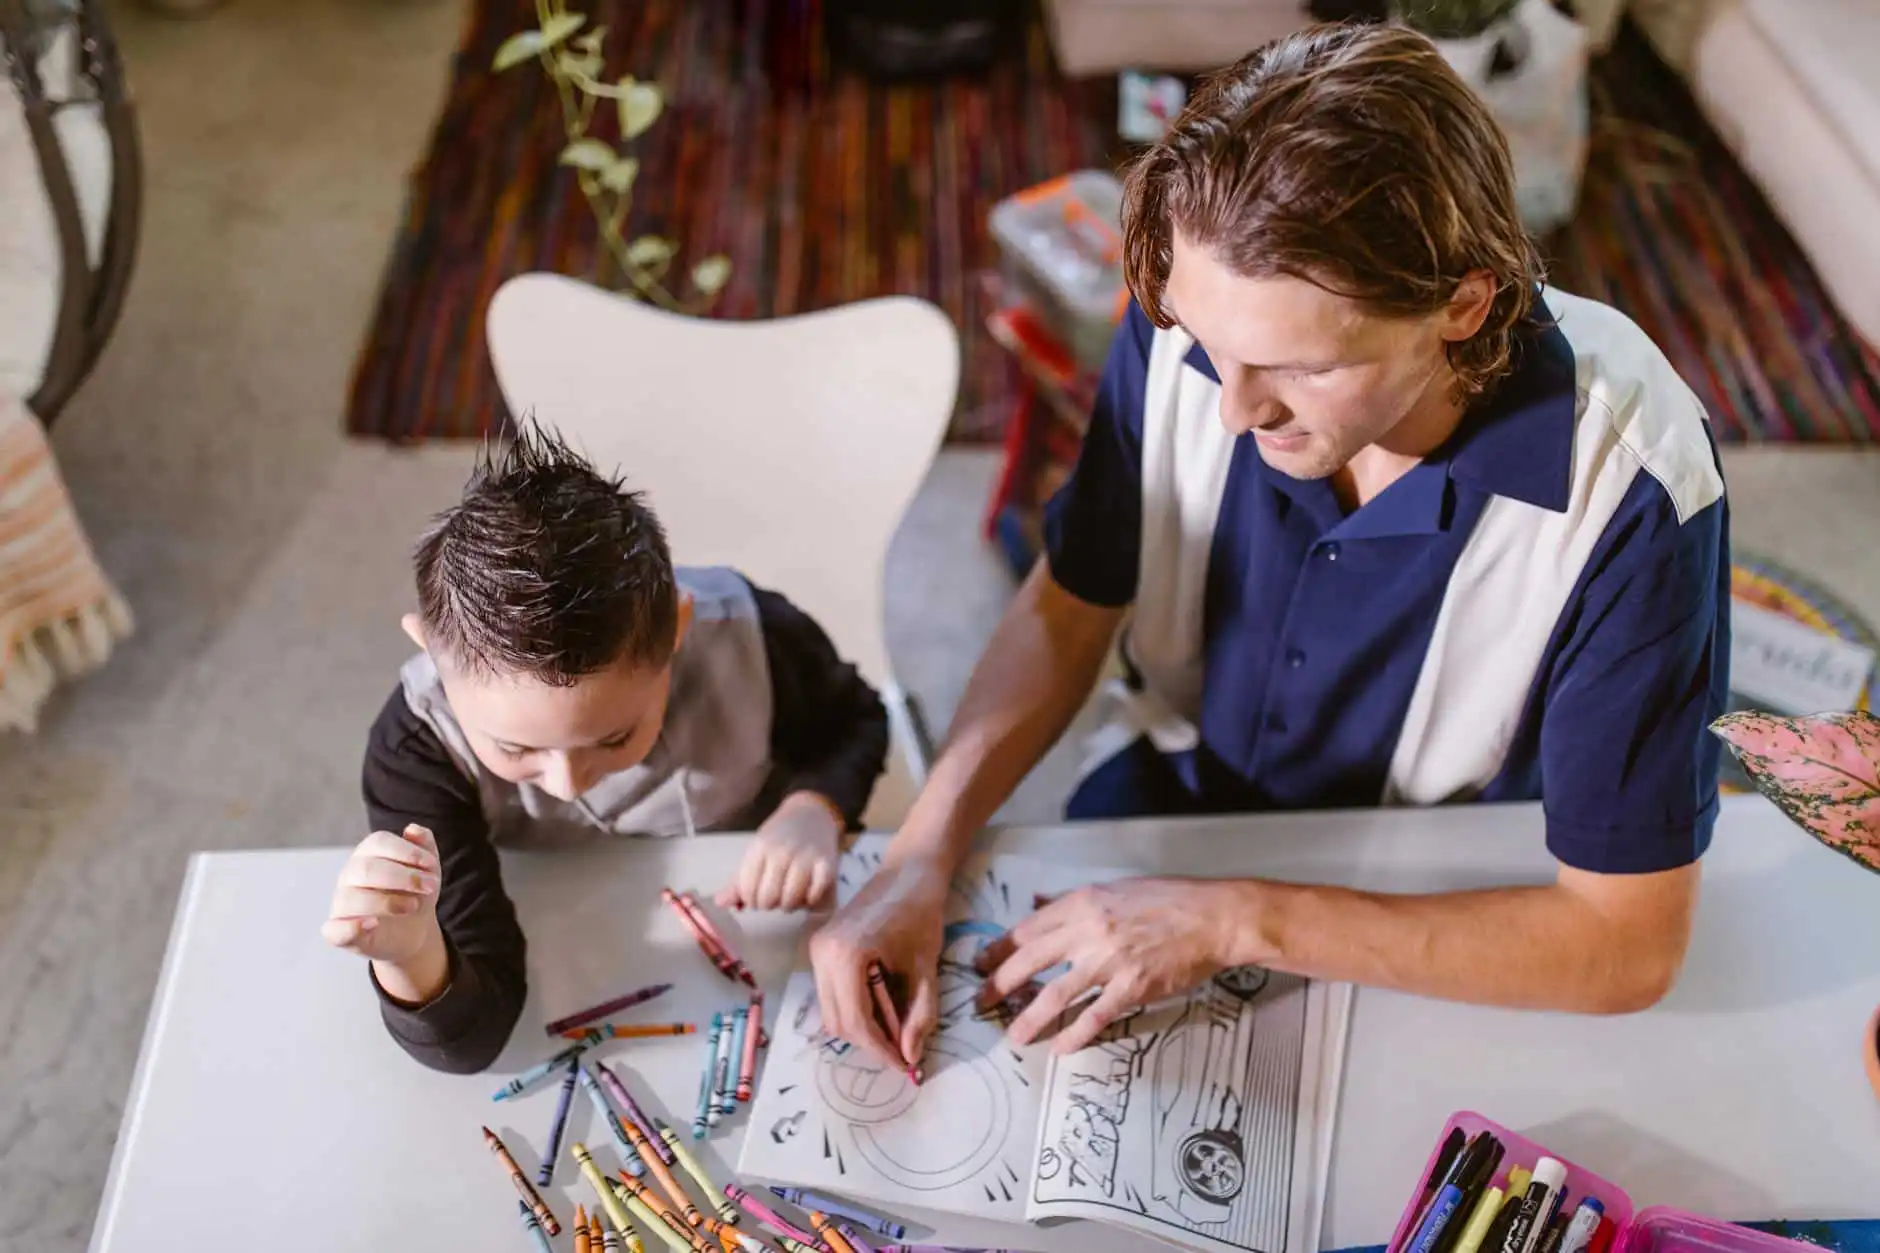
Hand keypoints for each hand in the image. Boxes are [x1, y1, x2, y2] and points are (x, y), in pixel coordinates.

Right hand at [320, 825, 442, 965]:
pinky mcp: (339, 932)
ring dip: (388, 902)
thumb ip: (424, 845)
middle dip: (403, 877)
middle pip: (366, 868)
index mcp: (368, 854)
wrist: (414, 930)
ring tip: (413, 906)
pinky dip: (352, 927)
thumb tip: (413, 829)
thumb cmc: (414, 893)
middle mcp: (349, 875)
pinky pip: (335, 930)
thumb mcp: (427, 868)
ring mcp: (341, 904)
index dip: (407, 852)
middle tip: (429, 887)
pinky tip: (373, 924)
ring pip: (351, 898)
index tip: (431, 865)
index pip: (378, 841)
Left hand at [718, 792, 842, 911]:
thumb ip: (739, 879)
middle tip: (773, 898)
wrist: (813, 814)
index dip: (749, 900)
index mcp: (760, 847)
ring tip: (788, 897)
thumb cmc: (780, 836)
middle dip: (768, 905)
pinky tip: (806, 894)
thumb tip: (720, 903)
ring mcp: (806, 858)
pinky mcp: (827, 865)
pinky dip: (809, 901)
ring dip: (787, 905)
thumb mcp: (757, 851)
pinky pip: (813, 896)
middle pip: (767, 899)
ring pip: (790, 900)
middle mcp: (782, 852)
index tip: (755, 897)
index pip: (747, 889)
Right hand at [807, 851, 949, 1071]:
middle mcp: (822, 953)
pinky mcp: (819, 949)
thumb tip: (910, 1056)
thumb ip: (920, 1014)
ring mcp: (816, 950)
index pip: (857, 1021)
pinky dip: (853, 1010)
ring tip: (895, 1034)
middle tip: (902, 1055)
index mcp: (847, 954)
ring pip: (830, 1011)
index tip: (905, 1066)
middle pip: (838, 1021)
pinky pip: (831, 994)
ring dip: (861, 1029)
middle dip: (870, 1044)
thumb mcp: (926, 969)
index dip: (881, 1050)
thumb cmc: (921, 914)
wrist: (908, 873)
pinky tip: (881, 1010)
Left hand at [974, 877, 1239, 1053]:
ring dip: (1030, 1019)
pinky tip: (1060, 1048)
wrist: (1211, 917)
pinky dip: (1076, 1034)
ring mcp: (1110, 962)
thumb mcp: (1114, 889)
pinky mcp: (1132, 987)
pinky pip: (1096, 1015)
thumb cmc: (1166, 899)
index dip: (1000, 949)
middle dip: (1000, 984)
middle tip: (980, 1003)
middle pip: (1031, 961)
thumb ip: (1072, 900)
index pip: (1028, 929)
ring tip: (1012, 1037)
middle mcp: (1089, 931)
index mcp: (1083, 903)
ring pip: (1057, 994)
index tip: (981, 963)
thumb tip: (1037, 901)